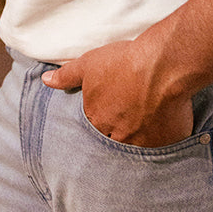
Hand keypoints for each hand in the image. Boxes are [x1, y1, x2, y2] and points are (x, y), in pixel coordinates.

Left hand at [42, 37, 193, 147]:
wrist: (163, 65)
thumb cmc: (125, 62)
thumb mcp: (90, 64)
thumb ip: (67, 75)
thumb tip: (46, 81)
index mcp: (97, 120)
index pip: (93, 131)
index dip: (101, 123)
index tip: (109, 117)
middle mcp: (118, 137)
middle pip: (114, 143)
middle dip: (119, 136)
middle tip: (128, 124)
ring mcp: (143, 143)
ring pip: (138, 149)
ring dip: (140, 141)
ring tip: (146, 127)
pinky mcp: (166, 143)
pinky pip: (163, 148)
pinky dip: (162, 141)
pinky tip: (165, 129)